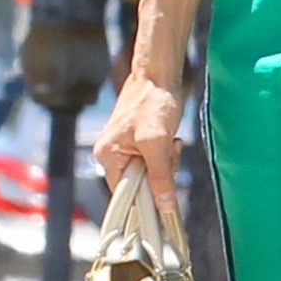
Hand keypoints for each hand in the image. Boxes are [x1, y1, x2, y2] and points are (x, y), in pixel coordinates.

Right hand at [93, 71, 184, 209]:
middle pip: (140, 183)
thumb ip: (160, 174)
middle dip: (160, 172)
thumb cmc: (152, 102)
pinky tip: (171, 138)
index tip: (164, 201)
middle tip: (169, 152)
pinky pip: (156, 159)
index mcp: (108, 157)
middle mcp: (113, 155)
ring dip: (167, 161)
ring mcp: (126, 148)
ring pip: (152, 172)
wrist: (159, 76)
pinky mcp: (140, 142)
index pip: (123, 195)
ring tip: (170, 141)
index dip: (145, 199)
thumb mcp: (158, 141)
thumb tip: (164, 204)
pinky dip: (167, 153)